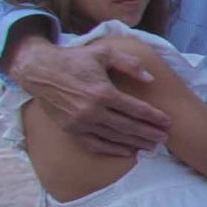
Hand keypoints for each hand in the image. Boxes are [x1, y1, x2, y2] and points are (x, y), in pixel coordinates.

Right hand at [7, 32, 168, 155]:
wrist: (39, 71)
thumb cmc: (74, 60)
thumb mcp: (104, 53)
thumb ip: (129, 64)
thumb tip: (150, 78)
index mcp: (102, 92)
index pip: (135, 109)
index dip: (154, 116)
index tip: (167, 122)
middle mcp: (92, 110)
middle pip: (128, 126)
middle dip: (148, 133)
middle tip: (164, 138)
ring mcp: (80, 122)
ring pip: (113, 137)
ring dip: (134, 143)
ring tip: (151, 147)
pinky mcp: (70, 129)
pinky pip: (94, 144)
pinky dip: (112, 150)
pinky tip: (127, 152)